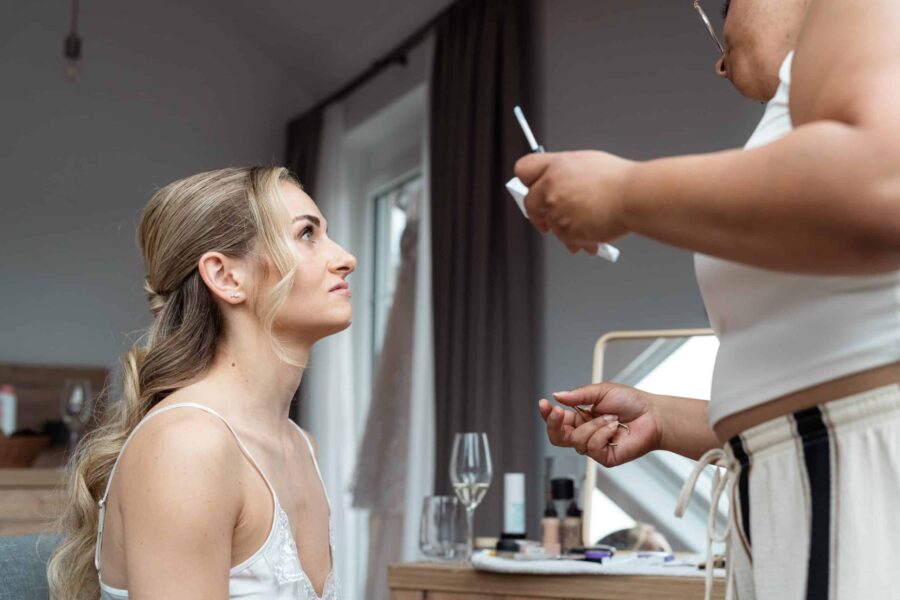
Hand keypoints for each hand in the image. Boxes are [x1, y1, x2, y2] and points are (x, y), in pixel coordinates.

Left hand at [514, 151, 634, 252]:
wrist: (633, 197)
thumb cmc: (619, 180)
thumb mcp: (587, 164)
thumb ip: (566, 173)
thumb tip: (559, 182)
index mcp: (556, 166)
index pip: (524, 169)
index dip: (527, 181)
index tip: (533, 190)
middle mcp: (550, 186)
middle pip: (529, 203)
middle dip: (538, 214)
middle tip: (545, 221)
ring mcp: (556, 209)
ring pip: (551, 225)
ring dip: (565, 231)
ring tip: (586, 229)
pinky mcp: (565, 230)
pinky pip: (566, 239)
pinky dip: (578, 240)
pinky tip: (592, 237)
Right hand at [538, 383, 661, 467]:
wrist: (653, 416)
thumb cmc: (632, 403)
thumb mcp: (602, 391)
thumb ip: (578, 395)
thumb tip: (557, 396)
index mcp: (581, 417)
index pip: (557, 421)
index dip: (548, 414)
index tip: (544, 404)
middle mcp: (586, 433)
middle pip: (557, 437)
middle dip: (554, 424)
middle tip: (558, 412)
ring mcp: (595, 447)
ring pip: (576, 440)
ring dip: (593, 425)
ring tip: (610, 418)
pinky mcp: (605, 457)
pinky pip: (592, 448)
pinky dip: (603, 434)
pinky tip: (614, 428)